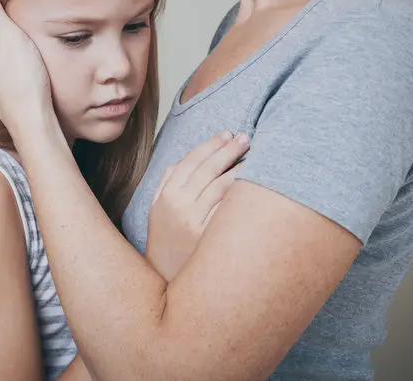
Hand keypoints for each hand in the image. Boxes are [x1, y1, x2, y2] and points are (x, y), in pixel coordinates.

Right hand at [146, 131, 248, 281]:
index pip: (191, 160)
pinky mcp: (210, 238)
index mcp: (166, 195)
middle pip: (209, 168)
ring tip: (255, 157)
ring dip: (240, 168)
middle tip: (246, 138)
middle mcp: (179, 206)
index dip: (211, 144)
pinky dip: (242, 193)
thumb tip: (183, 160)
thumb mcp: (157, 210)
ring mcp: (195, 222)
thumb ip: (167, 183)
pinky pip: (230, 209)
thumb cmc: (166, 241)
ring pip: (222, 186)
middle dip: (229, 149)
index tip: (227, 134)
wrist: (166, 279)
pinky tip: (254, 184)